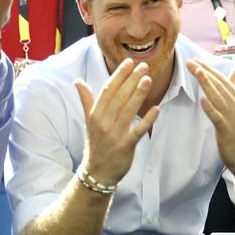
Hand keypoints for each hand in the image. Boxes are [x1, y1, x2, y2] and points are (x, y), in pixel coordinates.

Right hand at [75, 59, 158, 185]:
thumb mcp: (88, 121)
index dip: (118, 76)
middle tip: (143, 66)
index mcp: (94, 114)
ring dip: (138, 94)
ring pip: (128, 110)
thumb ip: (86, 100)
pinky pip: (138, 131)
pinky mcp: (126, 147)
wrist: (97, 171)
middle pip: (119, 97)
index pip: (107, 90)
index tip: (129, 63)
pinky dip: (147, 120)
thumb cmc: (95, 143)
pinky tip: (157, 109)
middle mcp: (103, 122)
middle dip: (131, 80)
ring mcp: (114, 135)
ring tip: (148, 79)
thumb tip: (77, 81)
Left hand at [186, 58, 234, 176]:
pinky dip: (210, 108)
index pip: (222, 80)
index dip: (209, 68)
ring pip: (218, 97)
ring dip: (207, 83)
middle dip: (205, 72)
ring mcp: (232, 117)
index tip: (195, 59)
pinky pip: (217, 117)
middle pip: (219, 85)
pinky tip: (202, 99)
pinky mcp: (227, 129)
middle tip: (190, 61)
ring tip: (197, 71)